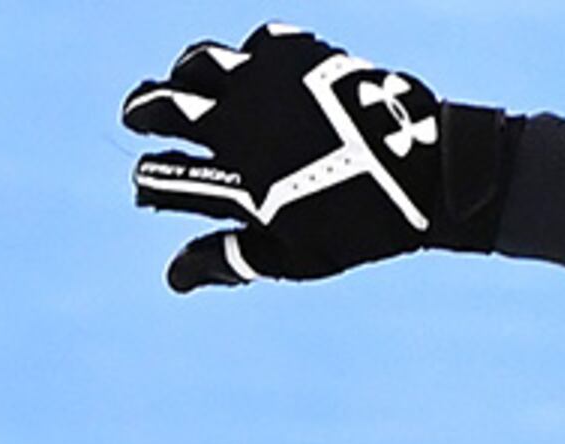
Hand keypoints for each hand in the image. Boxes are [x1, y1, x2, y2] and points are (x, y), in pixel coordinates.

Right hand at [123, 23, 511, 291]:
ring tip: (183, 82)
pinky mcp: (298, 55)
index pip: (163, 176)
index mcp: (233, 181)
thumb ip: (231, 260)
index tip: (147, 185)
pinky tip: (255, 70)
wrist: (428, 172)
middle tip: (136, 117)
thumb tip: (174, 278)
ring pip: (200, 63)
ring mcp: (265, 83)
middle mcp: (238, 124)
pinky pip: (259, 45)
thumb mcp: (295, 258)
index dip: (148, 181)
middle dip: (142, 114)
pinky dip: (250, 58)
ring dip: (184, 75)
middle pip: (163, 107)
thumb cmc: (362, 227)